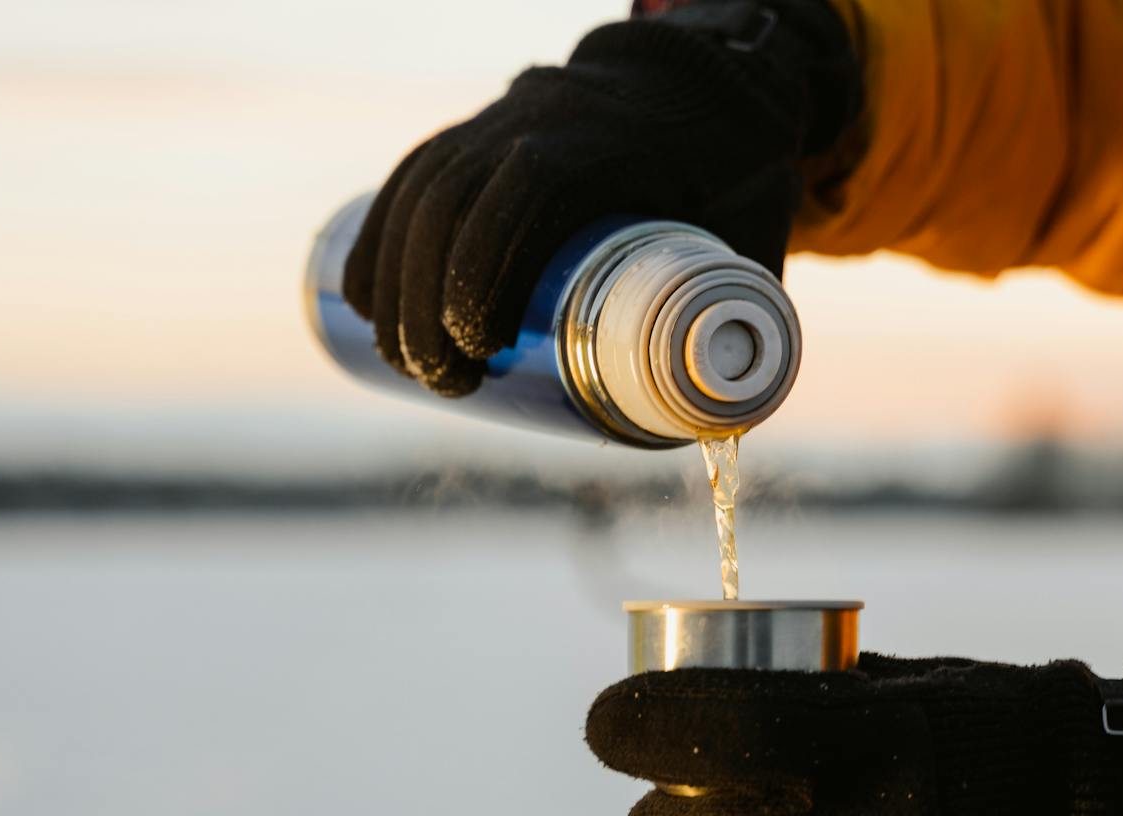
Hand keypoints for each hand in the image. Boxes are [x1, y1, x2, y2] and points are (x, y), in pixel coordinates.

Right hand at [341, 0, 858, 394]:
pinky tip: (365, 302)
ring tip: (404, 364)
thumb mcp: (757, 227)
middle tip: (442, 384)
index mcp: (605, 140)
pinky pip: (407, 180)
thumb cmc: (738, 167)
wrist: (707, 83)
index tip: (477, 351)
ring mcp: (498, 123)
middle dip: (425, 301)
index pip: (522, 192)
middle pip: (450, 202)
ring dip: (391, 280)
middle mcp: (537, 121)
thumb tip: (721, 426)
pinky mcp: (475, 134)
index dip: (481, 268)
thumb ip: (739, 312)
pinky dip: (377, 240)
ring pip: (417, 192)